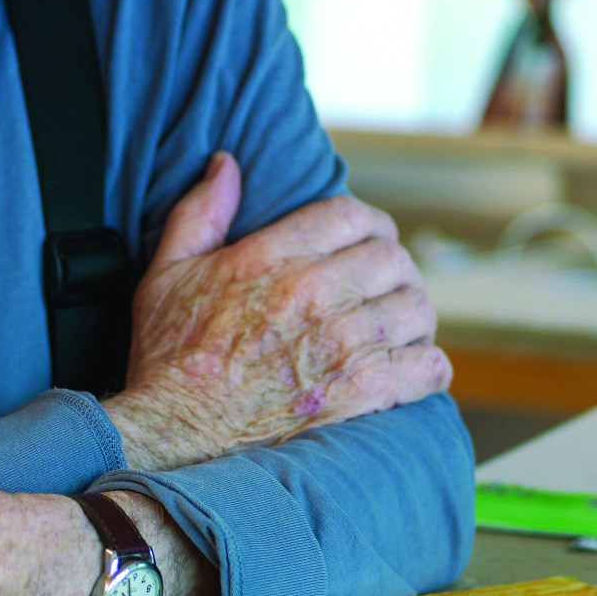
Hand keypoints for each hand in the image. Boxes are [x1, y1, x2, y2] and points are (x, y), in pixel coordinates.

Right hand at [104, 153, 450, 469]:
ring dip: (412, 312)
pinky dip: (427, 363)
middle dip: (392, 264)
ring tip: (396, 321)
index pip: (351, 215)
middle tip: (381, 280)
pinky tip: (408, 365)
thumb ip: (200, 211)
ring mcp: (341, 346)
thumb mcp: (167, 269)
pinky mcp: (360, 396)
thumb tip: (226, 165)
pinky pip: (429, 367)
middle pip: (392, 258)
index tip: (365, 235)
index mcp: (271, 258)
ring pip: (417, 308)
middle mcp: (313, 295)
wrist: (177, 430)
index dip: (366, 221)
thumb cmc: (170, 353)